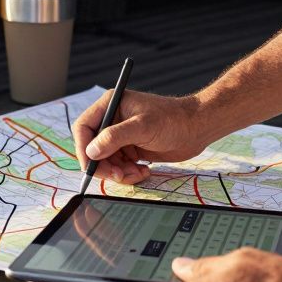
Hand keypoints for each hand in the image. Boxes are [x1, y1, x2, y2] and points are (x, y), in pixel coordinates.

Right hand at [71, 90, 209, 184]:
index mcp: (111, 105)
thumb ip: (114, 137)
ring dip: (119, 172)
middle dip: (104, 165)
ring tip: (137, 173)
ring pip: (106, 161)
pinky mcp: (131, 149)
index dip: (84, 148)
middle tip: (119, 176)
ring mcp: (122, 136)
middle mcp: (113, 120)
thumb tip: (91, 151)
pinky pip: (119, 166)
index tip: (90, 167)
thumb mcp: (142, 127)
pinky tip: (144, 171)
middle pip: (93, 148)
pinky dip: (128, 173)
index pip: (84, 128)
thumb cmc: (173, 120)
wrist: (197, 129)